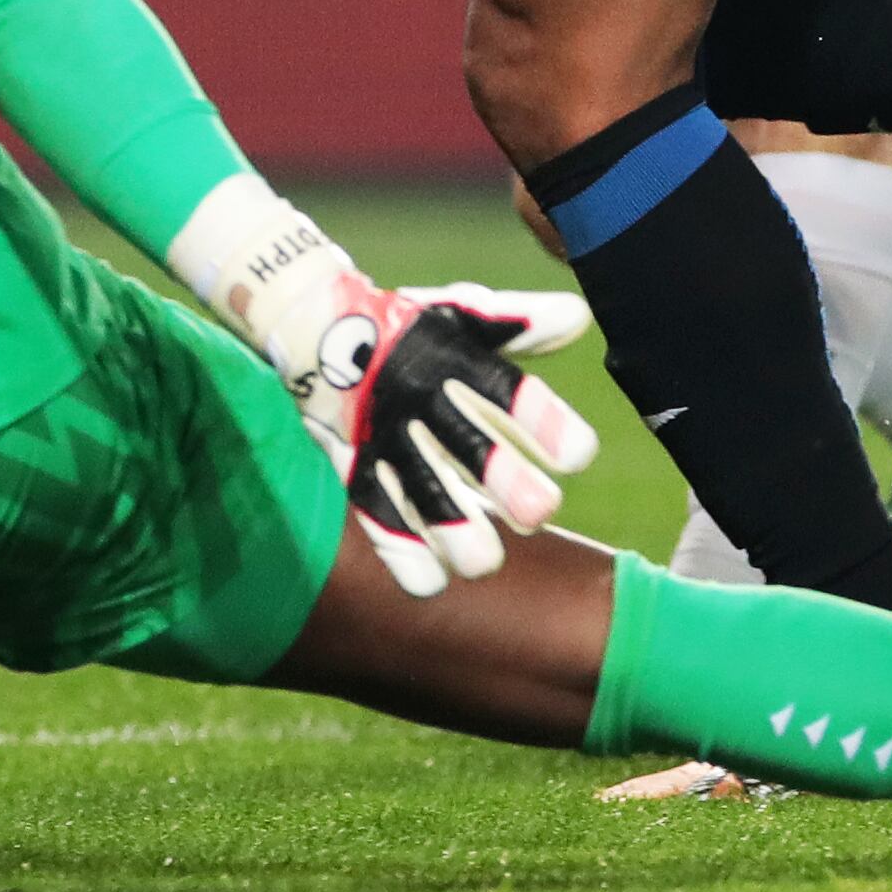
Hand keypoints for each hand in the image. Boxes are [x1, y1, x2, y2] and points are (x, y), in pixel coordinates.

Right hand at [299, 277, 604, 595]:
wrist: (313, 327)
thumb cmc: (409, 327)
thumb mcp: (462, 313)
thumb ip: (520, 322)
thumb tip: (579, 320)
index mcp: (453, 360)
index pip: (502, 390)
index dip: (541, 421)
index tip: (578, 455)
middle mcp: (419, 401)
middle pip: (464, 446)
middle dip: (503, 481)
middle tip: (540, 511)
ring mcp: (385, 438)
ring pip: (419, 491)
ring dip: (453, 529)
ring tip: (485, 562)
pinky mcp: (356, 469)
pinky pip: (375, 514)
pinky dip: (401, 550)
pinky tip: (433, 579)